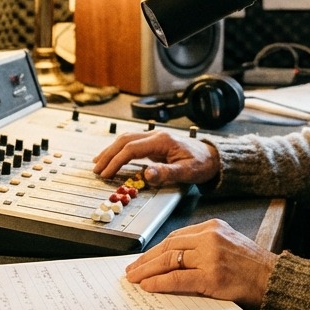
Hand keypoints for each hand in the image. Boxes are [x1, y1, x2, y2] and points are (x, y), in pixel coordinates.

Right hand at [93, 129, 219, 185]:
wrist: (213, 156)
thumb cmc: (202, 163)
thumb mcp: (187, 172)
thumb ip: (167, 173)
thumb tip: (147, 174)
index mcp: (162, 140)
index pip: (131, 148)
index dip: (116, 161)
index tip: (107, 173)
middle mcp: (156, 135)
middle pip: (124, 141)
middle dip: (108, 155)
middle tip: (96, 170)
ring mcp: (154, 137)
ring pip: (125, 139)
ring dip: (110, 151)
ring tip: (98, 163)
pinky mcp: (154, 143)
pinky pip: (131, 143)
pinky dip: (118, 150)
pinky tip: (111, 157)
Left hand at [125, 219, 277, 307]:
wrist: (273, 280)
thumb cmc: (252, 267)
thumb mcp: (228, 244)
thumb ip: (204, 245)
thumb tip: (173, 258)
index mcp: (213, 227)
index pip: (176, 236)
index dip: (156, 249)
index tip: (144, 258)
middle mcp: (210, 237)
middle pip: (169, 246)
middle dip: (147, 259)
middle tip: (131, 269)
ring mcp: (210, 257)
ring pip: (169, 260)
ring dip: (147, 270)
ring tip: (134, 278)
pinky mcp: (211, 277)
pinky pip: (177, 278)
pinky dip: (159, 282)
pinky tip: (148, 285)